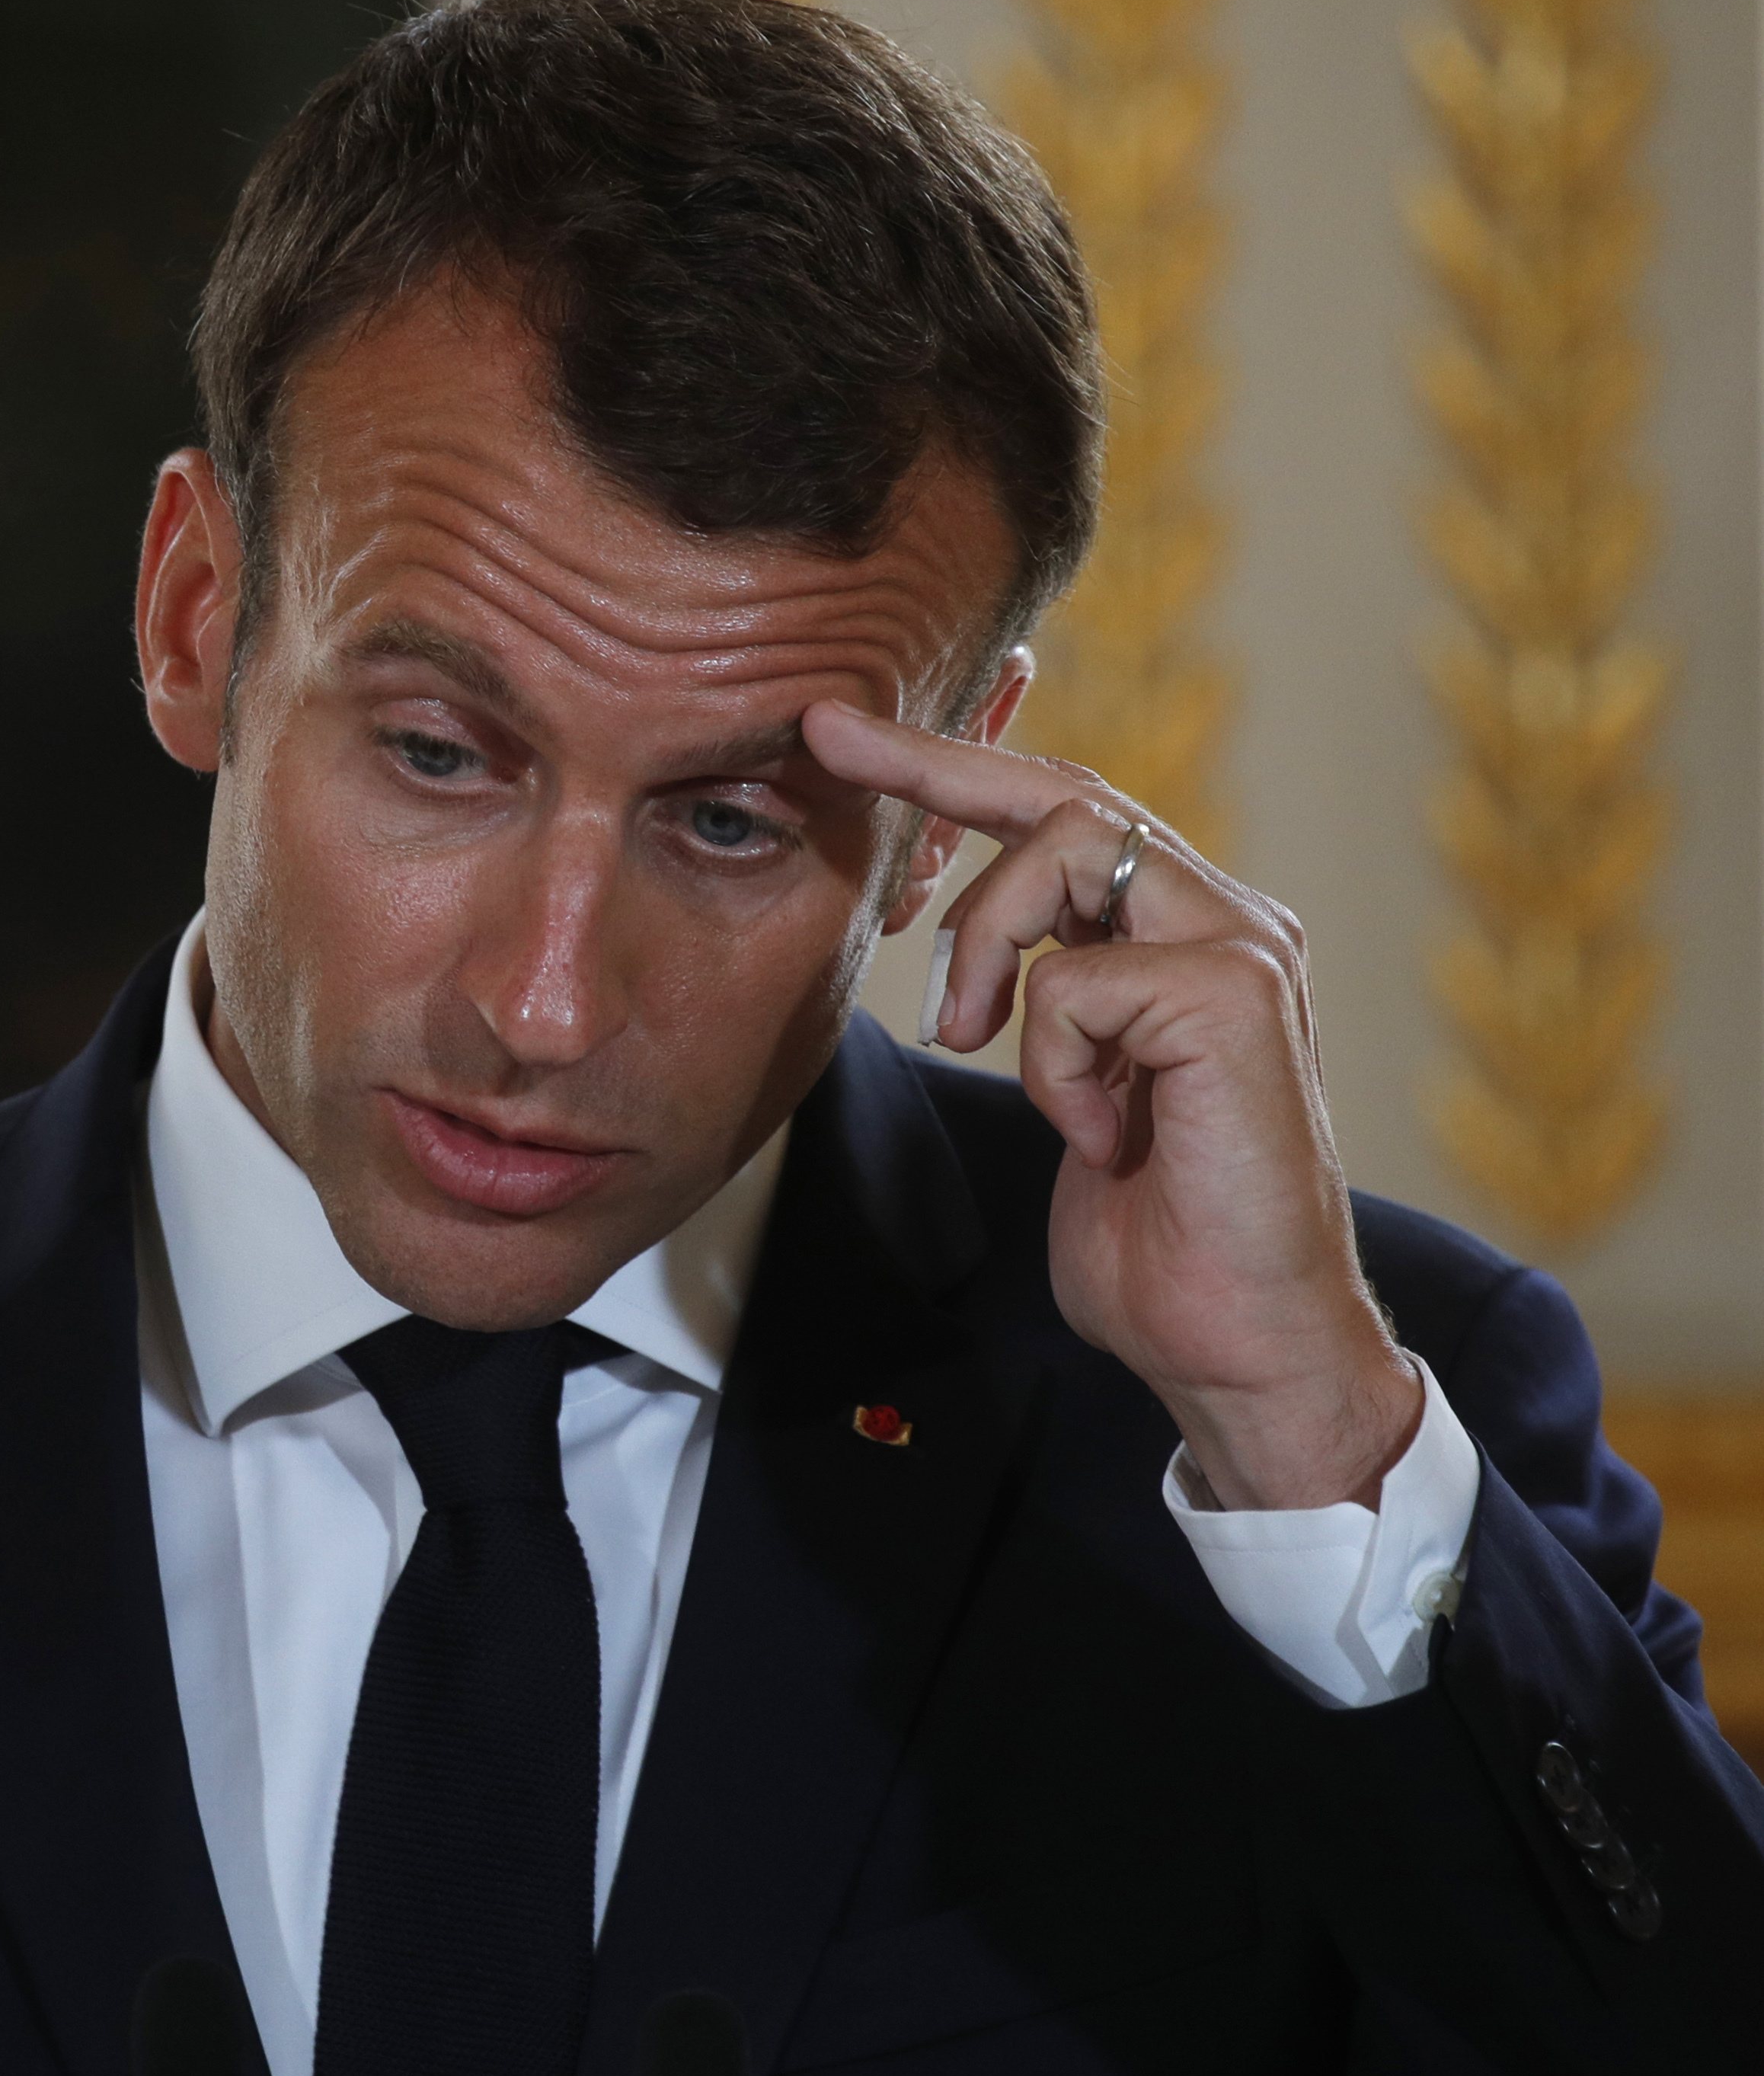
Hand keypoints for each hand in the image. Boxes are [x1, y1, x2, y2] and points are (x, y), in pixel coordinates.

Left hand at [803, 698, 1421, 1510]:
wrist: (1238, 1343)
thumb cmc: (1156, 1238)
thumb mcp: (1071, 1093)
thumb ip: (1045, 1010)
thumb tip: (966, 959)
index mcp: (1186, 937)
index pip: (1067, 814)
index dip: (957, 764)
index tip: (847, 732)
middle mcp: (1227, 921)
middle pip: (1064, 790)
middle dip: (934, 761)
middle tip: (831, 738)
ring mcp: (1244, 949)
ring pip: (1065, 848)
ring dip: (980, 944)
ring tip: (966, 1038)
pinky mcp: (1234, 996)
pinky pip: (1073, 979)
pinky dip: (1048, 1062)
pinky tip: (1094, 1136)